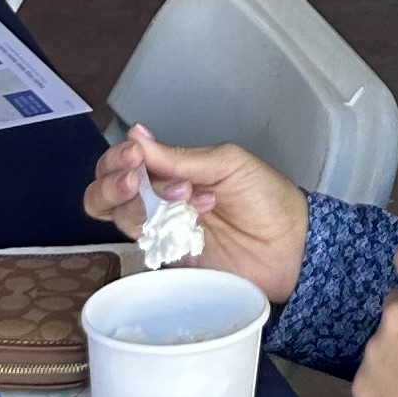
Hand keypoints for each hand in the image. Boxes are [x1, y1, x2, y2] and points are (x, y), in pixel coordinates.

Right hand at [80, 128, 309, 306]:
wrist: (292, 246)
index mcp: (172, 170)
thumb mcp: (227, 164)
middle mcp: (159, 200)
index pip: (124, 162)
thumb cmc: (267, 198)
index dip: (118, 159)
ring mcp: (163, 232)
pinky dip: (161, 233)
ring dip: (139, 205)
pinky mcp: (172, 261)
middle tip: (134, 179)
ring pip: (119, 220)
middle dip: (110, 184)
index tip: (134, 156)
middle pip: (105, 194)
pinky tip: (193, 225)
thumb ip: (180, 157)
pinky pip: (144, 249)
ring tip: (181, 198)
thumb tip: (136, 135)